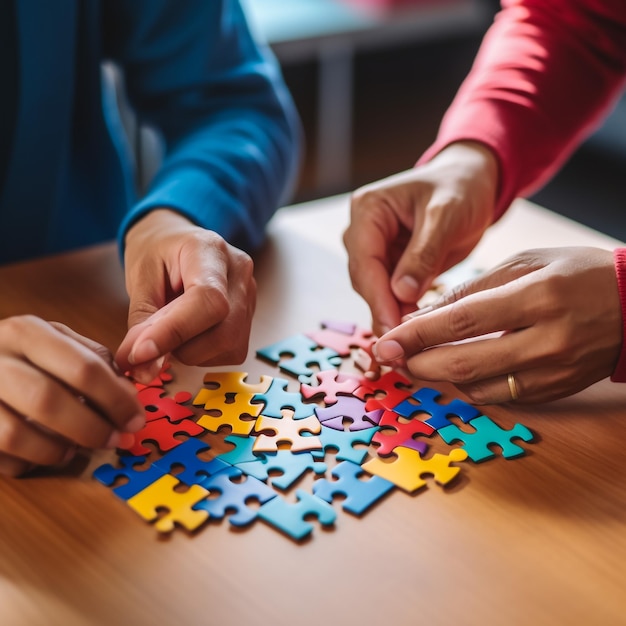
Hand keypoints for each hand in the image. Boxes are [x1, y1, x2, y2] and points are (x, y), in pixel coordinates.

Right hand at [0, 317, 143, 476]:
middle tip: (116, 440)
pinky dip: (29, 463)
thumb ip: (96, 363)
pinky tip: (43, 453)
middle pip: (49, 402)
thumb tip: (129, 397)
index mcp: (26, 332)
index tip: (136, 420)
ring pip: (18, 435)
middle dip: (92, 428)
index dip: (116, 399)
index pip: (83, 368)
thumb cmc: (24, 355)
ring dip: (57, 449)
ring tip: (75, 448)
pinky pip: (1, 457)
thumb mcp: (59, 342)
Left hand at [115, 209, 255, 381]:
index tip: (141, 353)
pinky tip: (188, 335)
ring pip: (228, 345)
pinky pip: (230, 351)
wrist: (177, 242)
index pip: (206, 298)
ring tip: (170, 331)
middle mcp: (240, 273)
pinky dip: (202, 354)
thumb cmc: (157, 254)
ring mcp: (250, 296)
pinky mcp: (250, 319)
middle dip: (181, 347)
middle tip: (147, 345)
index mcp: (210, 250)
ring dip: (190, 352)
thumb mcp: (139, 278)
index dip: (175, 331)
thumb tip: (142, 367)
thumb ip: (142, 322)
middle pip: (223, 330)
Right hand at [343, 141, 497, 336]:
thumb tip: (400, 293)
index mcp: (368, 210)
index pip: (365, 261)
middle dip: (384, 310)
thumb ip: (423, 254)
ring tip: (412, 343)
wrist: (472, 181)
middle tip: (403, 347)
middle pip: (365, 280)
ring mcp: (375, 248)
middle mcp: (363, 230)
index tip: (393, 330)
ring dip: (392, 313)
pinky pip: (390, 291)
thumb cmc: (459, 188)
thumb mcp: (445, 216)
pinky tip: (416, 329)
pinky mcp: (390, 263)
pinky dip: (401, 309)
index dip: (378, 298)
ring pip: (375, 290)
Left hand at [372, 247, 622, 403]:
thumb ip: (471, 288)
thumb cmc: (577, 273)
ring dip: (439, 377)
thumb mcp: (525, 263)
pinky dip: (468, 385)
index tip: (385, 341)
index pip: (462, 322)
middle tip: (392, 357)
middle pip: (464, 364)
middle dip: (418, 364)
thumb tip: (423, 315)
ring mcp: (554, 373)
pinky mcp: (555, 392)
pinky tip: (455, 368)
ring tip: (418, 360)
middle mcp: (547, 340)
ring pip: (478, 387)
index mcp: (539, 296)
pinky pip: (499, 397)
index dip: (417, 335)